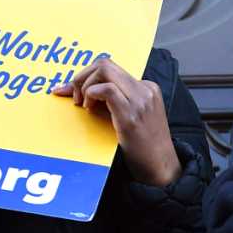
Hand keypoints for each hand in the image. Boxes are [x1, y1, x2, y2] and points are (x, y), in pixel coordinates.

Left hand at [55, 56, 178, 185]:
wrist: (161, 168)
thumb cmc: (144, 148)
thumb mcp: (130, 117)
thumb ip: (111, 103)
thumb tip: (77, 92)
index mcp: (147, 88)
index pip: (111, 69)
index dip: (86, 76)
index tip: (71, 91)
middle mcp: (145, 89)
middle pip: (105, 64)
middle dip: (82, 76)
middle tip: (75, 97)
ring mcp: (140, 101)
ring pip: (104, 71)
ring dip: (85, 85)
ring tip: (84, 105)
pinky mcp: (131, 115)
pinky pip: (106, 90)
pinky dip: (91, 94)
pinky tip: (89, 108)